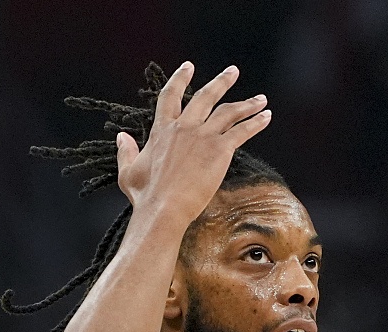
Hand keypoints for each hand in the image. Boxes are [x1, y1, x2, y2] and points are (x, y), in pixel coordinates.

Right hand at [115, 62, 271, 230]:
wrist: (164, 208)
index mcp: (162, 130)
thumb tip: (121, 136)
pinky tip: (266, 116)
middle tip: (233, 71)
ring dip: (247, 104)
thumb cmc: (145, 196)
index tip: (188, 66)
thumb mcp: (128, 172)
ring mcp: (202, 137)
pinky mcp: (219, 149)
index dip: (180, 79)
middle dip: (221, 82)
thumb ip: (126, 152)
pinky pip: (242, 131)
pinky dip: (256, 122)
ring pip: (228, 112)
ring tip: (261, 98)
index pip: (171, 97)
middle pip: (205, 97)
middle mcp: (183, 127)